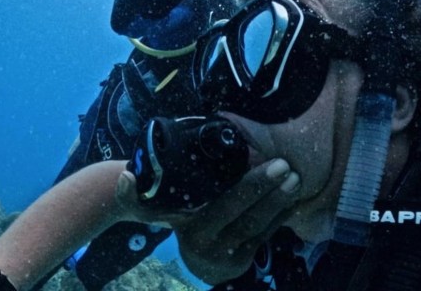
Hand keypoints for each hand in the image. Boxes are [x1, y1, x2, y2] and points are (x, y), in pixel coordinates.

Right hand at [117, 158, 299, 283]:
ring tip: (295, 179)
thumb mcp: (150, 205)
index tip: (265, 161)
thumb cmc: (172, 212)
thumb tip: (125, 178)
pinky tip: (294, 197)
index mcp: (189, 228)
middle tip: (286, 166)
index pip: (222, 206)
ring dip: (279, 203)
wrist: (191, 254)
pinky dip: (281, 216)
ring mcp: (228, 255)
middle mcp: (209, 246)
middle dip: (266, 190)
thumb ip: (134, 192)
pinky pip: (265, 236)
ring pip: (258, 227)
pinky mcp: (244, 260)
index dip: (247, 186)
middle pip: (244, 217)